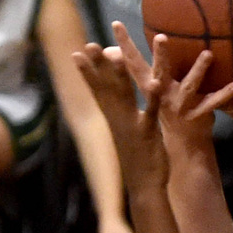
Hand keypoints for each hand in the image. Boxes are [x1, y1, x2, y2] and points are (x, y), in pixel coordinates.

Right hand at [72, 42, 167, 193]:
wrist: (145, 187)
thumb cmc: (138, 158)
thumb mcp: (128, 130)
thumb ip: (124, 113)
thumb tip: (117, 99)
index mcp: (114, 118)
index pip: (98, 90)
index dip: (88, 72)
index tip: (77, 53)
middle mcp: (118, 119)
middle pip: (106, 88)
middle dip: (97, 66)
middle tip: (88, 45)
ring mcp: (131, 125)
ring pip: (123, 95)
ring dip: (118, 75)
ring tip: (116, 54)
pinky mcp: (147, 133)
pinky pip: (149, 112)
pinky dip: (151, 97)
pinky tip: (154, 82)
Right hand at [112, 21, 232, 146]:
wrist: (184, 143)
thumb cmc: (169, 106)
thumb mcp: (154, 89)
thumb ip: (145, 68)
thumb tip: (122, 45)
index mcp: (151, 85)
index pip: (133, 62)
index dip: (124, 44)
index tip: (116, 24)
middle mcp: (163, 94)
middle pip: (160, 72)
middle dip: (160, 55)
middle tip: (161, 37)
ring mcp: (180, 105)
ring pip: (189, 85)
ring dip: (198, 70)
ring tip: (208, 54)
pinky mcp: (197, 115)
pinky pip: (213, 102)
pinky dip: (224, 94)